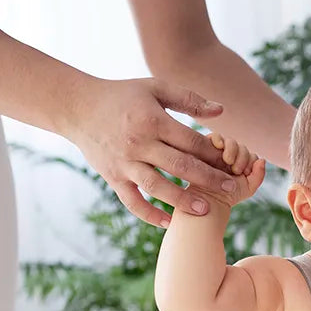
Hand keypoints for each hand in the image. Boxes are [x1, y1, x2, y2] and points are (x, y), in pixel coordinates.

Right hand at [66, 78, 243, 227]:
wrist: (79, 107)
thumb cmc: (123, 95)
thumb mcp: (155, 88)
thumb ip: (189, 99)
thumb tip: (221, 111)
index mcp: (153, 121)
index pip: (190, 141)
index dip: (213, 153)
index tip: (231, 163)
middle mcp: (139, 144)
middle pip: (179, 166)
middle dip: (207, 179)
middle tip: (230, 189)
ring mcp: (124, 164)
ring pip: (157, 187)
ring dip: (181, 200)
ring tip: (204, 210)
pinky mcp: (113, 178)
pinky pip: (132, 201)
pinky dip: (149, 214)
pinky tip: (168, 222)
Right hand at [189, 134, 265, 210]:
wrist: (206, 202)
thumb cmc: (225, 196)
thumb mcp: (247, 188)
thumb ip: (258, 175)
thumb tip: (262, 159)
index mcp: (240, 165)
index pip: (249, 155)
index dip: (249, 161)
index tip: (244, 173)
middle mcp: (229, 157)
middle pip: (240, 146)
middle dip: (242, 156)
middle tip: (236, 170)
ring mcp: (217, 153)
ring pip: (228, 141)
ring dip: (232, 148)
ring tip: (228, 161)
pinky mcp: (204, 148)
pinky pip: (213, 137)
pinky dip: (218, 138)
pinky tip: (219, 147)